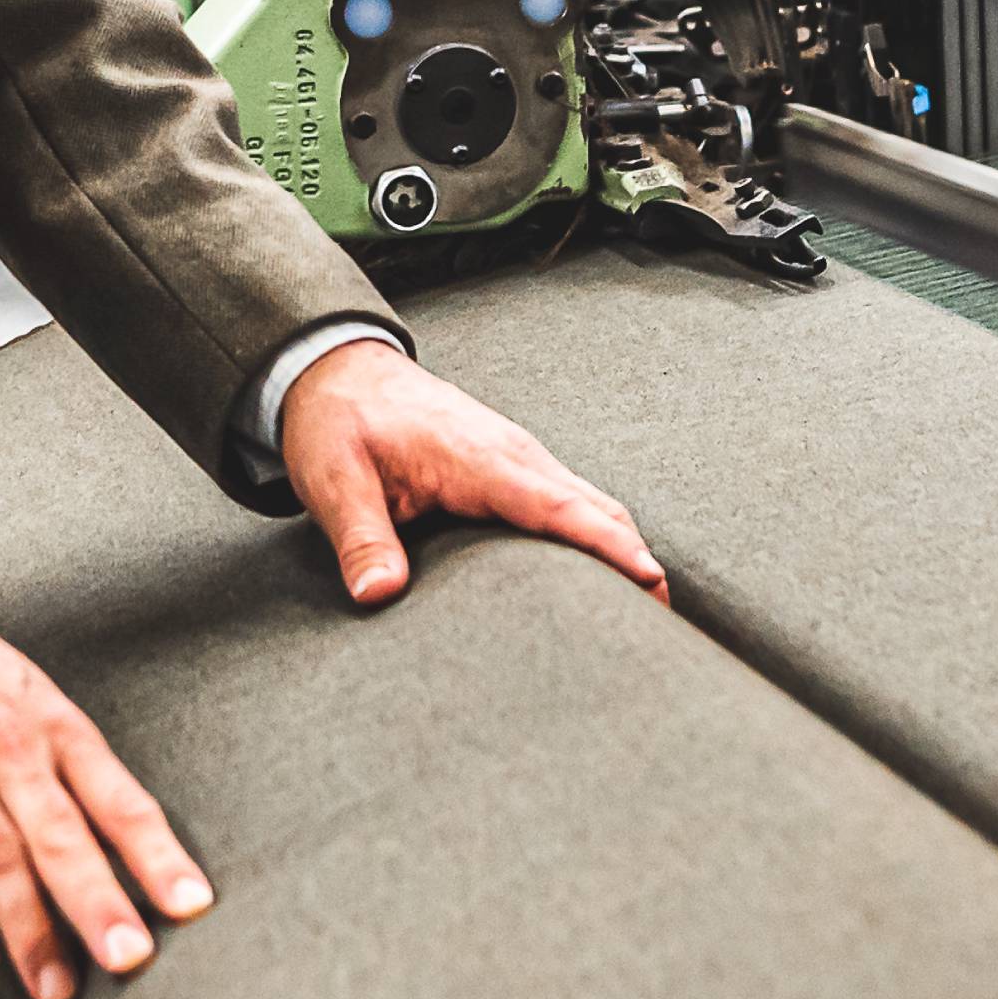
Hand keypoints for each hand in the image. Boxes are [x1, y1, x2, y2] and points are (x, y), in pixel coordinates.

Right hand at [0, 555, 211, 998]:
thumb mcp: (20, 690)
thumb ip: (56, 765)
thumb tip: (106, 849)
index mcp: (47, 718)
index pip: (115, 793)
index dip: (155, 851)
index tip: (189, 901)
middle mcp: (1, 736)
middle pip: (58, 830)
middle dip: (98, 900)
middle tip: (128, 956)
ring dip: (28, 926)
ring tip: (54, 983)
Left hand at [279, 338, 668, 611]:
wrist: (339, 366)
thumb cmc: (340, 418)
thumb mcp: (335, 479)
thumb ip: (361, 537)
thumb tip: (379, 593)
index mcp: (479, 458)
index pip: (560, 506)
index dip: (608, 546)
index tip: (651, 583)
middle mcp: (513, 455)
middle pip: (598, 509)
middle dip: (635, 563)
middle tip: (662, 632)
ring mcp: (518, 458)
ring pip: (591, 505)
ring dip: (621, 551)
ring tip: (646, 618)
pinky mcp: (512, 468)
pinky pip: (570, 502)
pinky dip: (598, 537)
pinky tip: (599, 580)